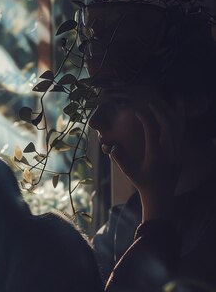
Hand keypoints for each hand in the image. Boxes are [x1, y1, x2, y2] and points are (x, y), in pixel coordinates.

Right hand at [116, 92, 183, 221]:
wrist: (162, 195)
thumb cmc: (143, 182)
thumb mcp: (129, 172)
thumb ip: (120, 158)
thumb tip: (109, 145)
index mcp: (155, 157)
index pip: (153, 133)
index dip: (146, 120)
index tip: (137, 111)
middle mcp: (170, 152)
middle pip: (168, 126)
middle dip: (159, 111)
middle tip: (149, 102)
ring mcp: (178, 150)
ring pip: (179, 126)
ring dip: (174, 110)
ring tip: (170, 96)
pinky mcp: (182, 149)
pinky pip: (183, 130)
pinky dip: (181, 117)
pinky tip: (179, 107)